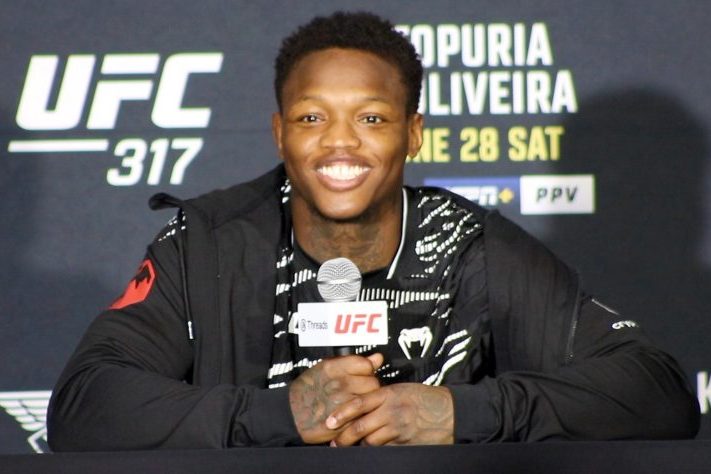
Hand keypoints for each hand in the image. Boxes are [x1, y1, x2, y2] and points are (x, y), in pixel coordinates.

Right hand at [289, 353, 383, 443]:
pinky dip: (361, 415)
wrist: (291, 414)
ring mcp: (342, 403)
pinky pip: (363, 415)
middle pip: (372, 383)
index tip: (361, 375)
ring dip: (367, 402)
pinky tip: (353, 413)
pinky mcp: (344, 421)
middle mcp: (339, 384)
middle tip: (359, 391)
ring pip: (370, 400)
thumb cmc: (308, 390)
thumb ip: (353, 362)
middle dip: (368, 387)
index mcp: (333, 369)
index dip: (366, 370)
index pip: (366, 365)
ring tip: (355, 402)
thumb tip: (378, 358)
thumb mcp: (326, 368)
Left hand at [326, 383, 453, 445]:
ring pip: (371, 441)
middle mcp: (392, 411)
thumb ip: (382, 396)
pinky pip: (385, 449)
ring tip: (353, 447)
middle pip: (360, 426)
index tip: (329, 422)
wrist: (451, 411)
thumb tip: (362, 404)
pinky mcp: (405, 442)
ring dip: (361, 445)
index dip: (341, 413)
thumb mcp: (402, 389)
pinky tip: (374, 449)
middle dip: (344, 437)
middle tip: (335, 443)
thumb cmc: (426, 398)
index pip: (359, 403)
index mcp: (389, 394)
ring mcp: (399, 428)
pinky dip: (378, 450)